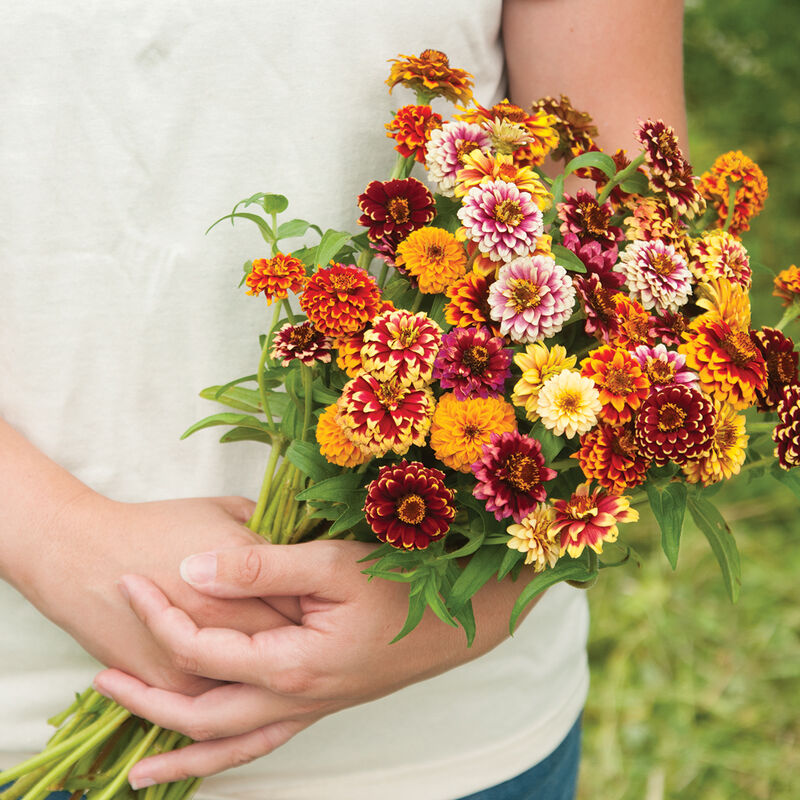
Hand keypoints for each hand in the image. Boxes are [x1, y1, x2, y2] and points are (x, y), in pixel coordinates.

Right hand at [23, 491, 296, 694]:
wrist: (86, 554)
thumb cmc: (159, 524)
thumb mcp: (223, 508)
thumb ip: (268, 526)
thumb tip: (300, 540)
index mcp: (242, 564)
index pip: (301, 593)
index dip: (315, 598)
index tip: (321, 599)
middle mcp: (223, 610)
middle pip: (286, 635)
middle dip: (303, 632)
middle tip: (311, 626)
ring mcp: (197, 649)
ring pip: (256, 672)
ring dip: (272, 662)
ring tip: (282, 647)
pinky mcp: (171, 677)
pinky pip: (219, 693)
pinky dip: (238, 684)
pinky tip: (250, 668)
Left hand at [93, 539, 539, 787]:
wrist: (462, 618)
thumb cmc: (403, 583)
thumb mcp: (331, 564)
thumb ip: (258, 569)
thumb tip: (190, 570)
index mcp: (291, 664)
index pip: (200, 651)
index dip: (157, 617)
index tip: (130, 581)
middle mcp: (295, 701)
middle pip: (201, 716)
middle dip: (145, 700)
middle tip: (100, 678)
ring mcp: (310, 710)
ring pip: (231, 749)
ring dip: (179, 753)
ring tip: (134, 767)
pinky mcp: (323, 705)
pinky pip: (263, 744)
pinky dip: (227, 755)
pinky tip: (213, 753)